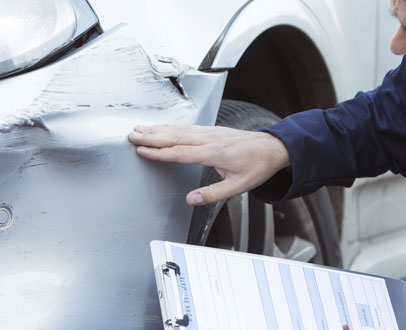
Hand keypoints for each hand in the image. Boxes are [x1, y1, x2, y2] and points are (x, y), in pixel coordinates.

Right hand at [128, 124, 289, 204]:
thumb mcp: (238, 186)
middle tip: (132, 135)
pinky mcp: (213, 130)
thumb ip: (212, 194)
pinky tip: (162, 127)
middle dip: (152, 136)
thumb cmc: (257, 166)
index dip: (159, 152)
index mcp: (214, 153)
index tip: (142, 150)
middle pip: (175, 137)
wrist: (273, 148)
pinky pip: (187, 127)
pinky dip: (171, 126)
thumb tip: (191, 200)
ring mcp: (211, 132)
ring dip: (158, 129)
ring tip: (140, 129)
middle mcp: (210, 139)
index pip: (180, 152)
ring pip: (179, 129)